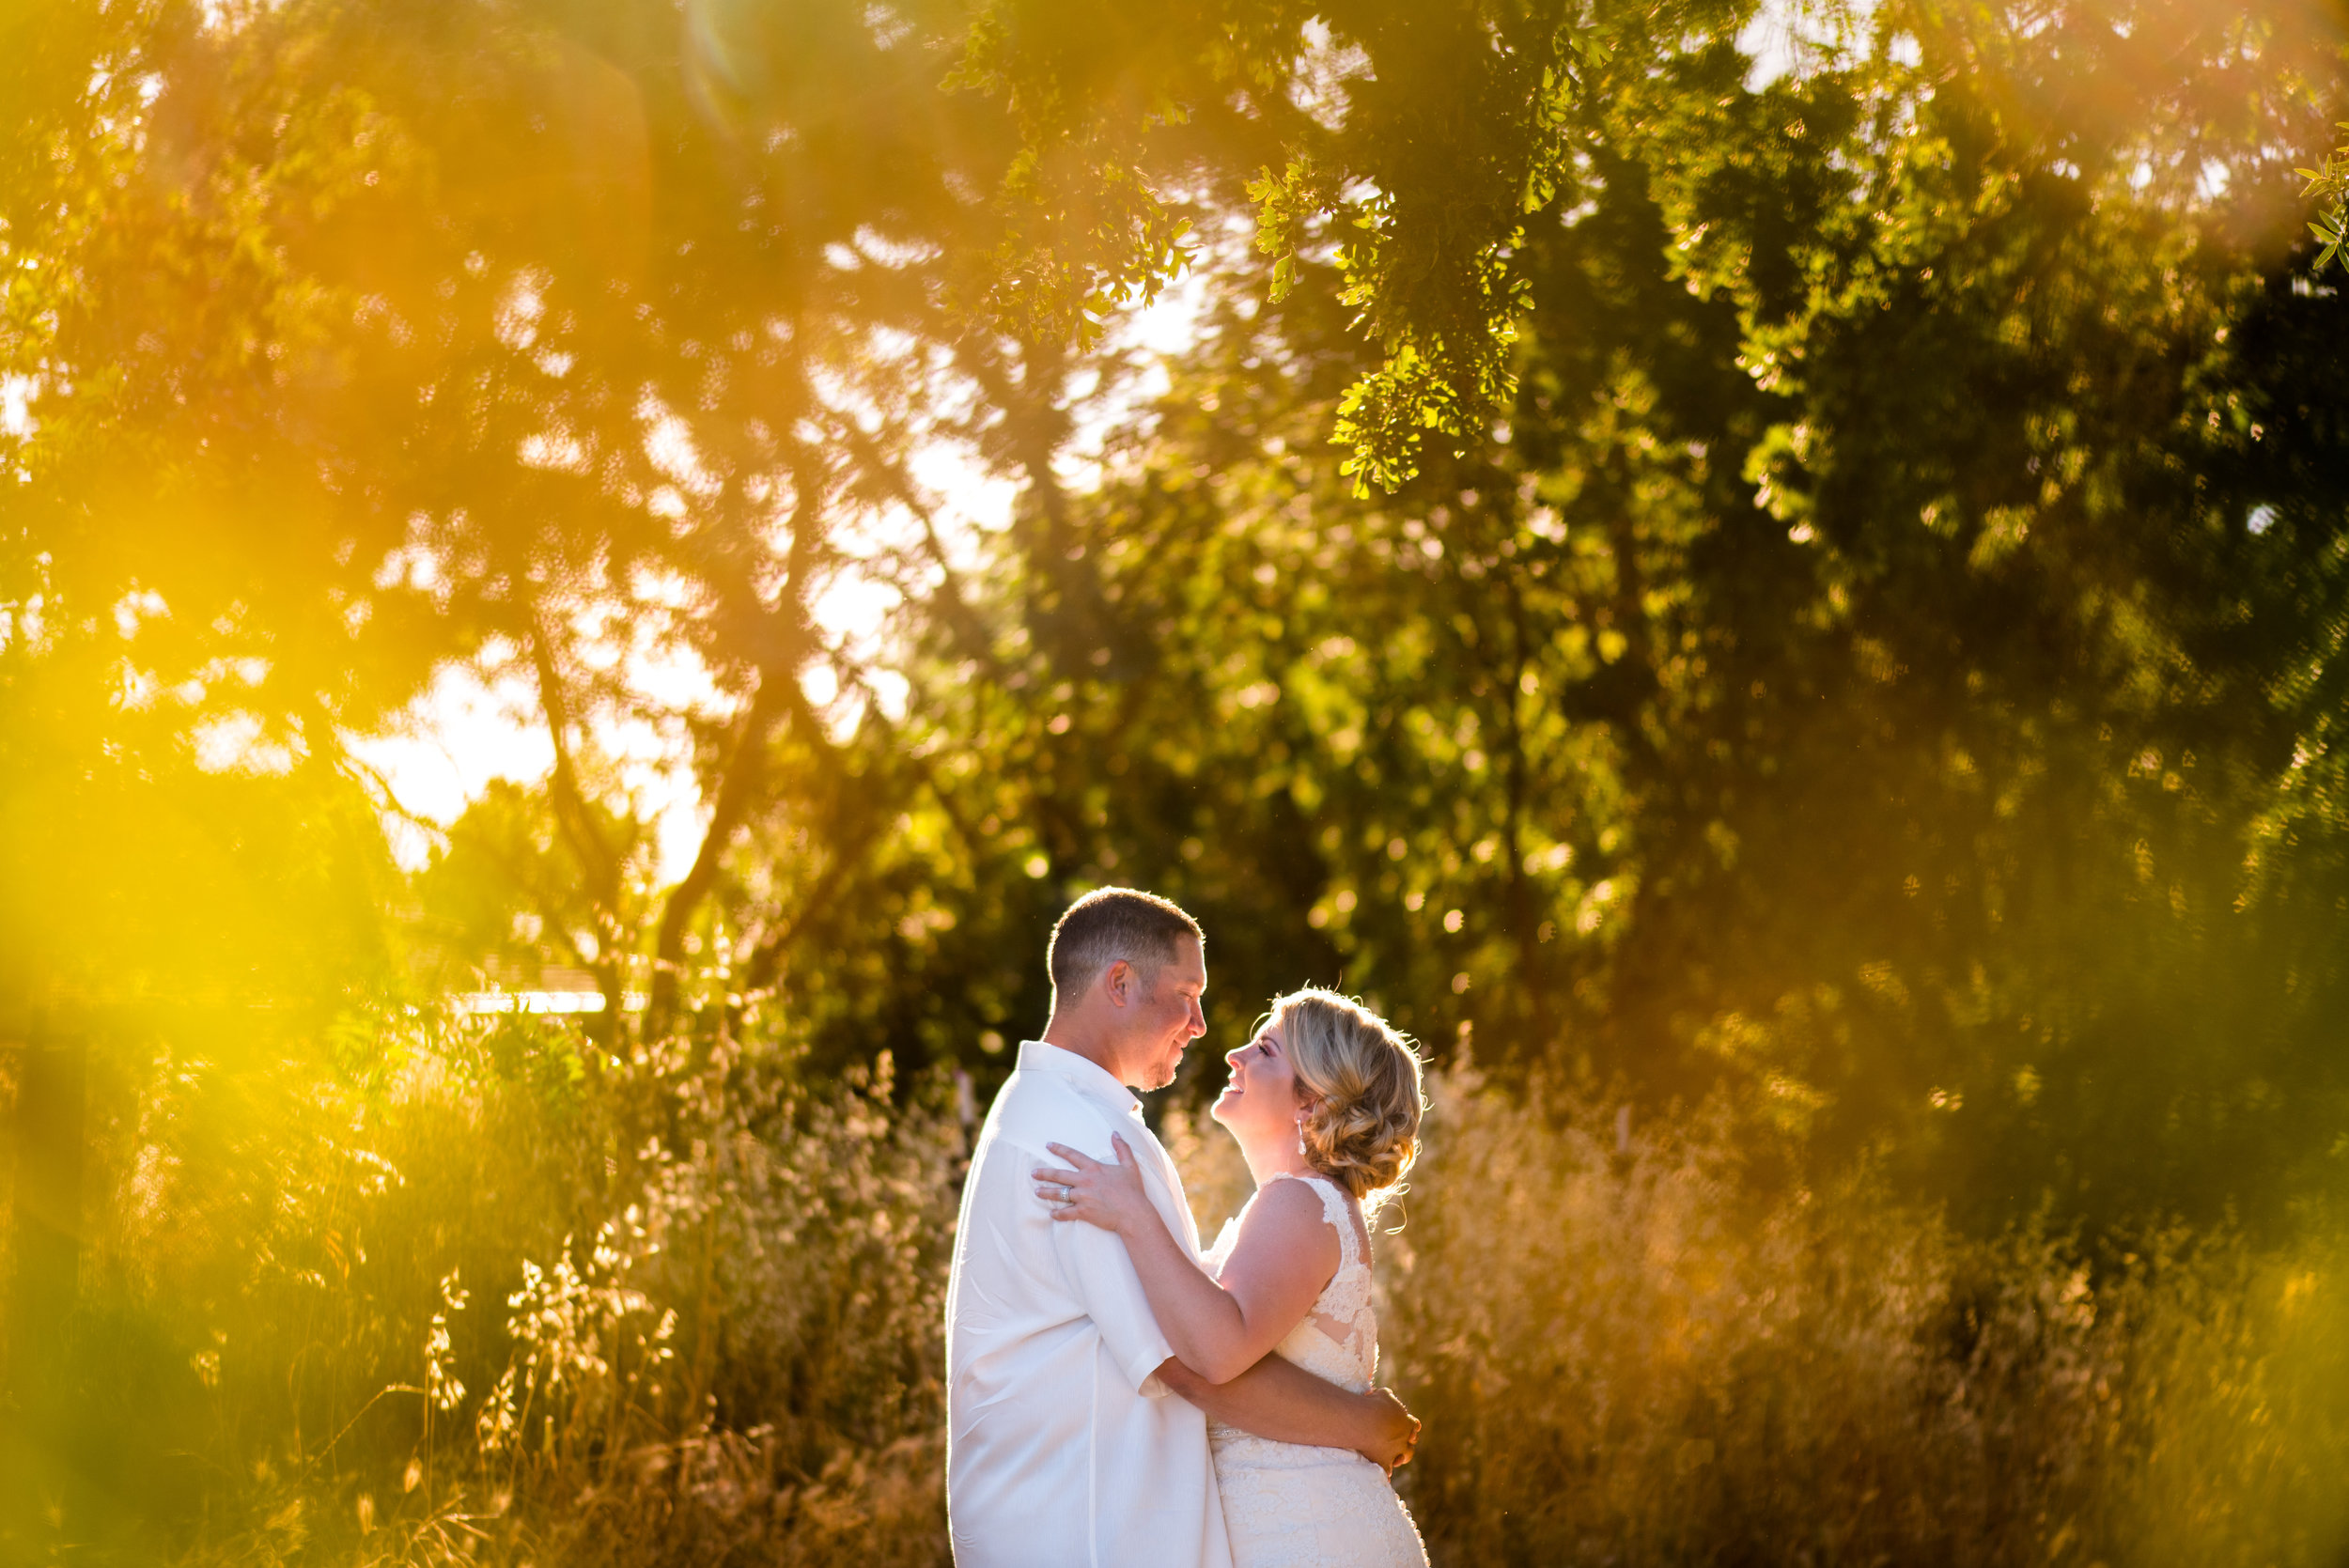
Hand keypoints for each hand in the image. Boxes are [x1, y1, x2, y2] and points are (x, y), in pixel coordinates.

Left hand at [1034, 1137, 1155, 1236]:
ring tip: (1036, 1192)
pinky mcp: (1083, 1212)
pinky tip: (1051, 1214)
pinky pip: (1066, 1213)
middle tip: (1033, 1173)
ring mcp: (1082, 1197)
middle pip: (1059, 1175)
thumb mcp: (1130, 1165)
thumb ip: (1122, 1148)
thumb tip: (1115, 1133)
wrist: (1133, 1213)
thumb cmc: (1133, 1190)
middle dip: (1044, 1173)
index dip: (1059, 1149)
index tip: (1048, 1145)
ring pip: (1058, 1194)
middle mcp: (1085, 1181)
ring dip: (1046, 1193)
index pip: (1072, 1155)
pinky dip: (1058, 1214)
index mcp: (1094, 1168)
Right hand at [1360, 1386, 1420, 1475]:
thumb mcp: (1383, 1395)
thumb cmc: (1374, 1404)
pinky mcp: (1384, 1462)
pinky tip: (1385, 1478)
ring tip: (1395, 1459)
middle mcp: (1404, 1438)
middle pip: (1411, 1443)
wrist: (1366, 1421)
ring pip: (1404, 1457)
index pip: (1414, 1425)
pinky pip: (1386, 1472)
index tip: (1407, 1427)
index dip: (1411, 1427)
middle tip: (1401, 1444)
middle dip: (1407, 1444)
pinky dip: (1386, 1474)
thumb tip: (1387, 1394)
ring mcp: (1395, 1451)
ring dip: (1400, 1457)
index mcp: (1406, 1422)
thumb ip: (1387, 1396)